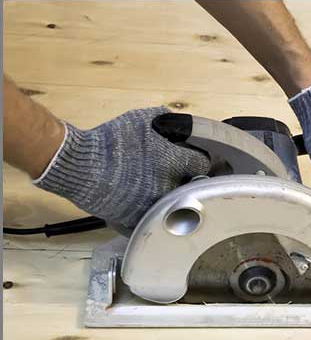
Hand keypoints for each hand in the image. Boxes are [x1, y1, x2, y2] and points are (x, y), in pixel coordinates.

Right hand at [34, 107, 209, 231]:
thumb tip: (180, 126)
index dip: (197, 158)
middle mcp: (170, 187)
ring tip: (155, 187)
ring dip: (170, 196)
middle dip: (185, 178)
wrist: (80, 164)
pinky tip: (144, 202)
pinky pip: (153, 219)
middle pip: (190, 186)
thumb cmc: (112, 139)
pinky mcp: (138, 220)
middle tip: (173, 172)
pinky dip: (151, 212)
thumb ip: (167, 121)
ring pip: (174, 204)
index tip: (190, 157)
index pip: (202, 163)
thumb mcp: (141, 119)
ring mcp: (155, 206)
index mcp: (174, 162)